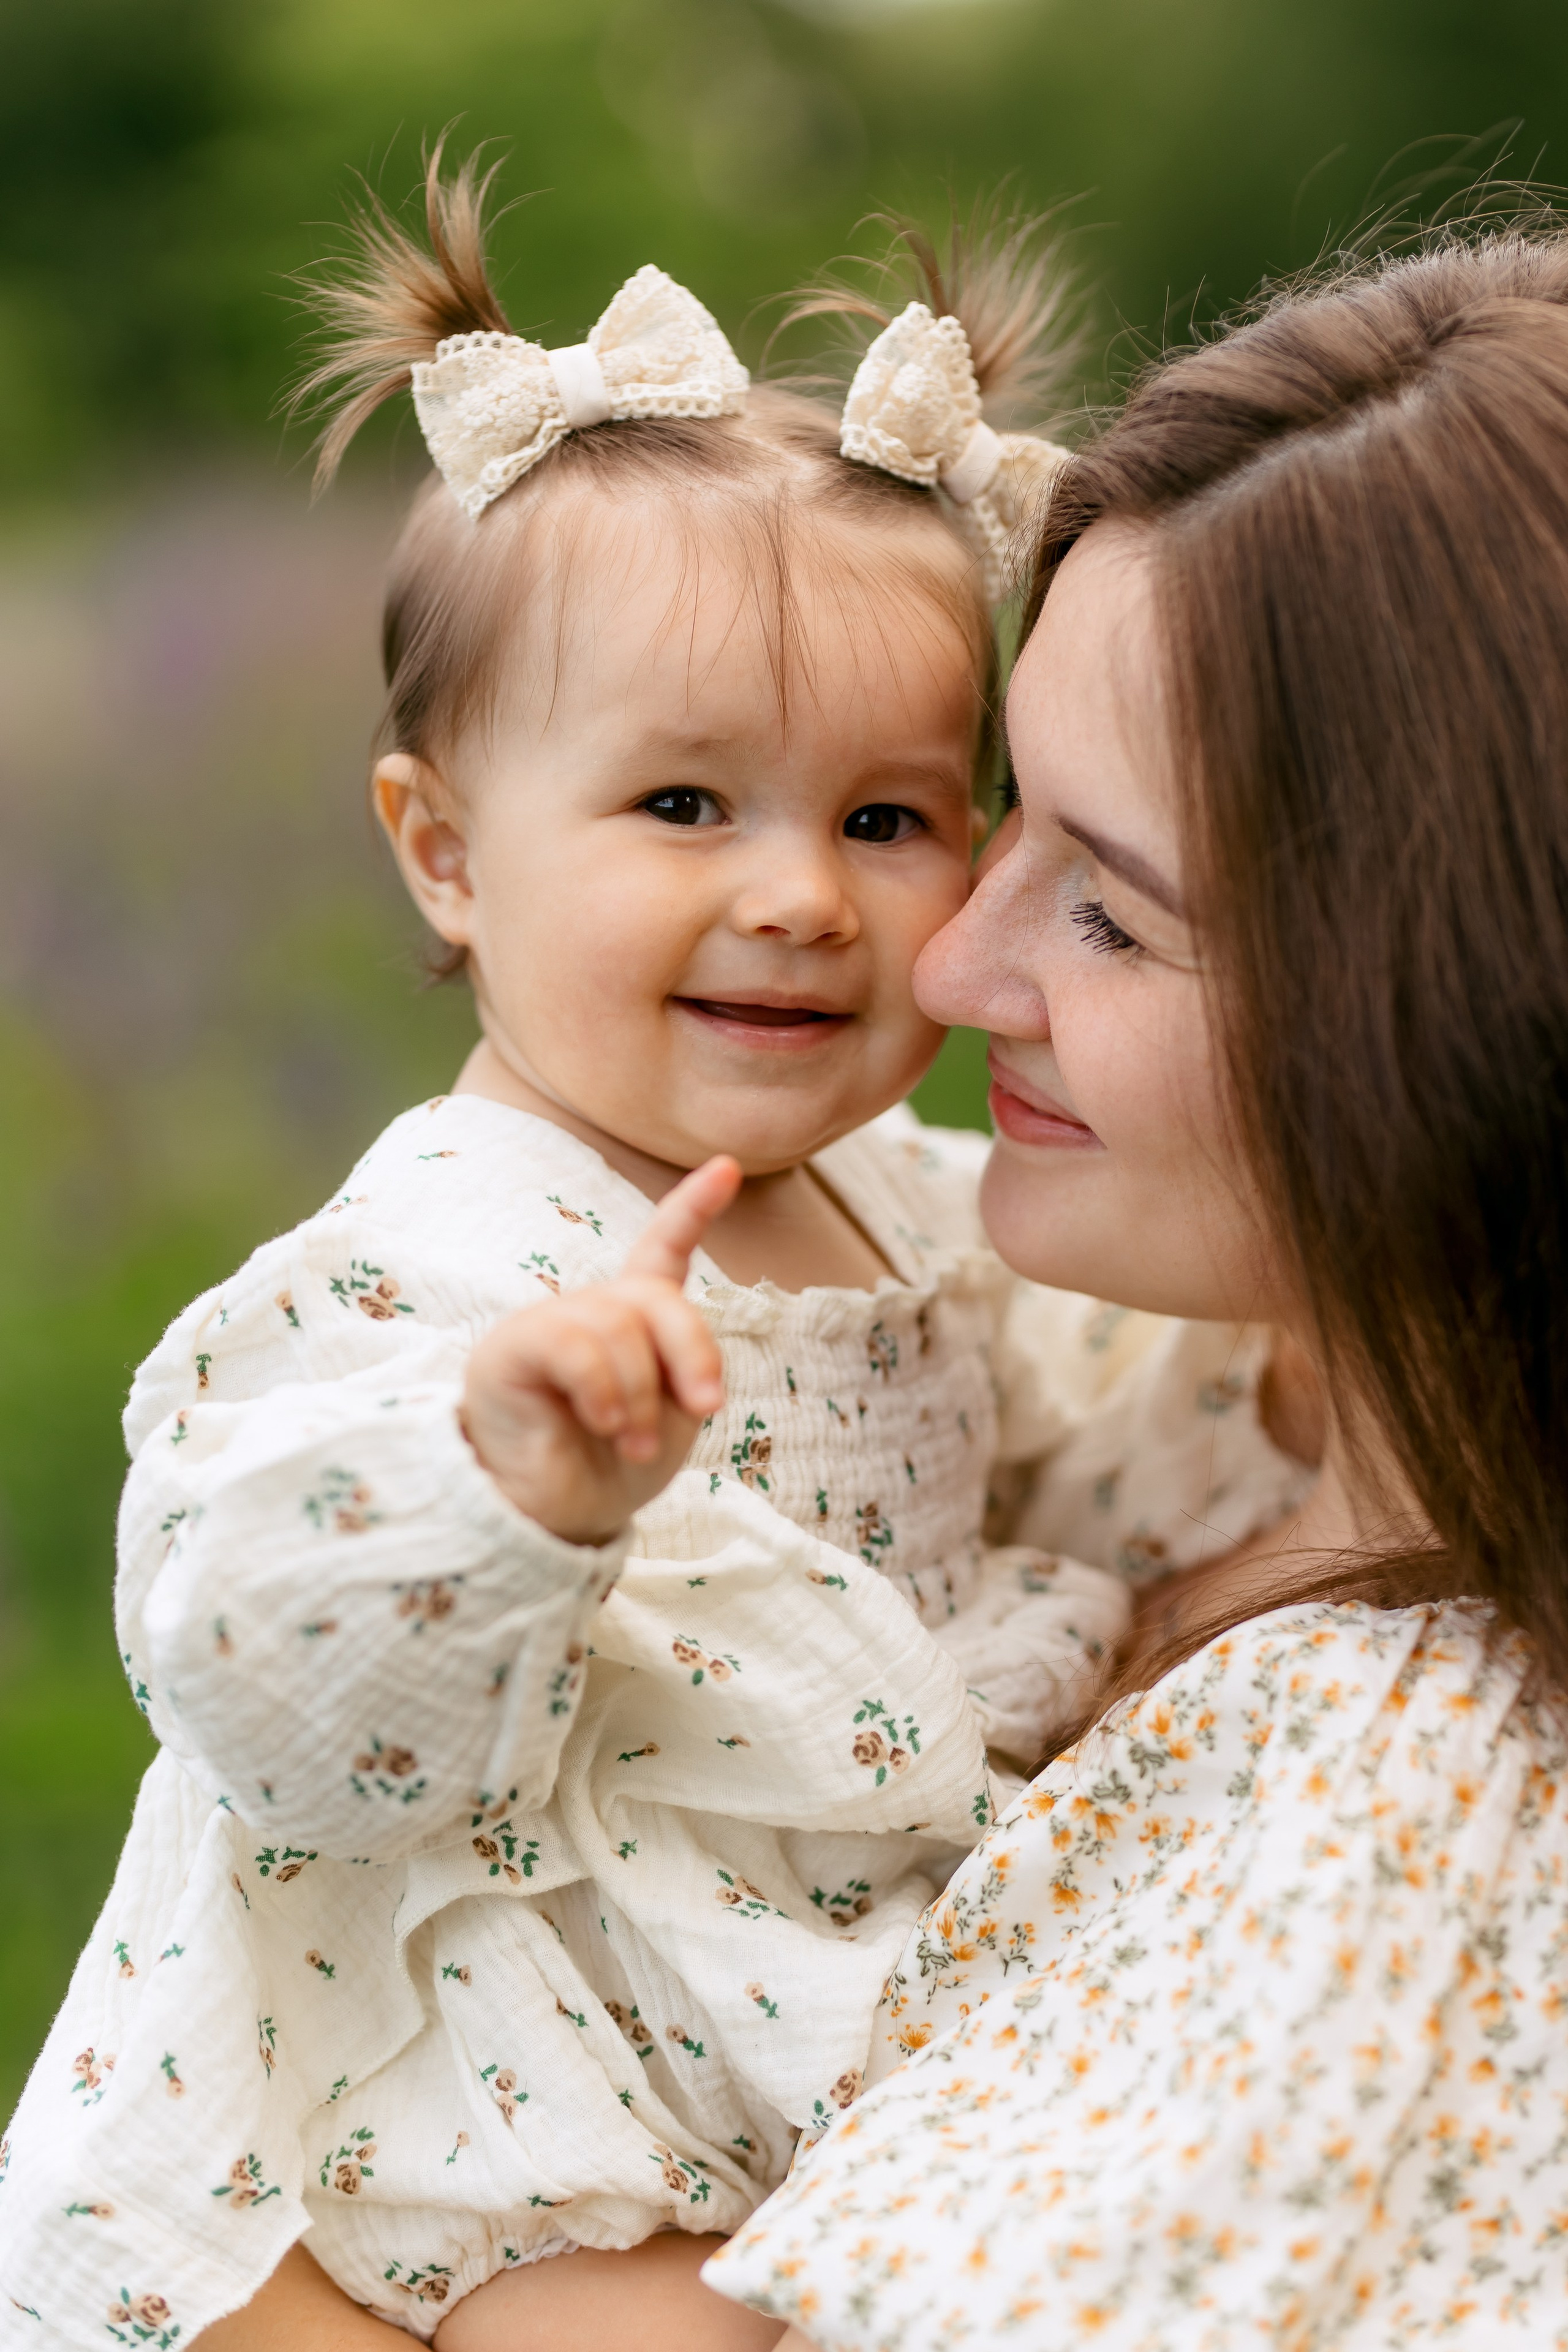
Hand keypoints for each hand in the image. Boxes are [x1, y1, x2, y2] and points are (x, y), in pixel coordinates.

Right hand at [461, 1156, 741, 1544]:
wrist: (555, 1516)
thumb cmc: (611, 1466)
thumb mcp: (669, 1416)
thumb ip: (680, 1368)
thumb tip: (673, 1359)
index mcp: (632, 1319)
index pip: (661, 1249)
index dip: (693, 1208)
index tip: (727, 1167)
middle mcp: (589, 1310)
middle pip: (653, 1297)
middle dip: (691, 1350)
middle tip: (704, 1408)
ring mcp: (546, 1324)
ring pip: (617, 1327)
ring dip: (639, 1396)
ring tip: (631, 1444)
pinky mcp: (509, 1350)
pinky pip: (572, 1347)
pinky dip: (602, 1389)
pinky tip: (604, 1423)